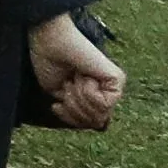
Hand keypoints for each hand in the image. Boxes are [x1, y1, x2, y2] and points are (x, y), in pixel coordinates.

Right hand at [30, 15, 124, 132]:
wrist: (50, 42)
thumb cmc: (50, 63)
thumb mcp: (63, 98)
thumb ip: (80, 112)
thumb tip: (98, 125)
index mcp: (94, 94)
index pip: (90, 124)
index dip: (71, 118)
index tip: (57, 104)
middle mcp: (106, 90)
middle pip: (94, 123)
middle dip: (74, 108)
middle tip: (67, 86)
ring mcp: (113, 84)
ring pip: (99, 115)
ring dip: (79, 99)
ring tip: (74, 79)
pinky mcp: (117, 79)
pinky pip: (104, 104)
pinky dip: (87, 93)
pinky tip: (84, 76)